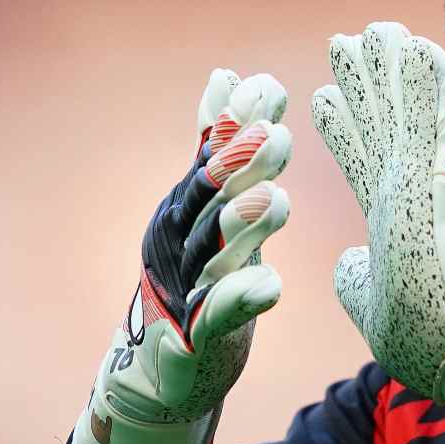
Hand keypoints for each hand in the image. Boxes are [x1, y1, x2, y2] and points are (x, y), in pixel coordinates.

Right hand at [71, 69, 291, 443]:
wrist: (168, 368)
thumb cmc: (202, 276)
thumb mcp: (214, 205)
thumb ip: (224, 144)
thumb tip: (232, 75)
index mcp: (188, 211)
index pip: (212, 162)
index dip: (236, 126)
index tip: (267, 88)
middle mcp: (185, 245)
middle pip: (211, 201)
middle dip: (239, 167)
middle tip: (274, 134)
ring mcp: (191, 290)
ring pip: (217, 253)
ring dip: (243, 226)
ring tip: (275, 199)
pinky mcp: (203, 336)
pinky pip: (222, 315)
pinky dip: (242, 300)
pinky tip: (270, 286)